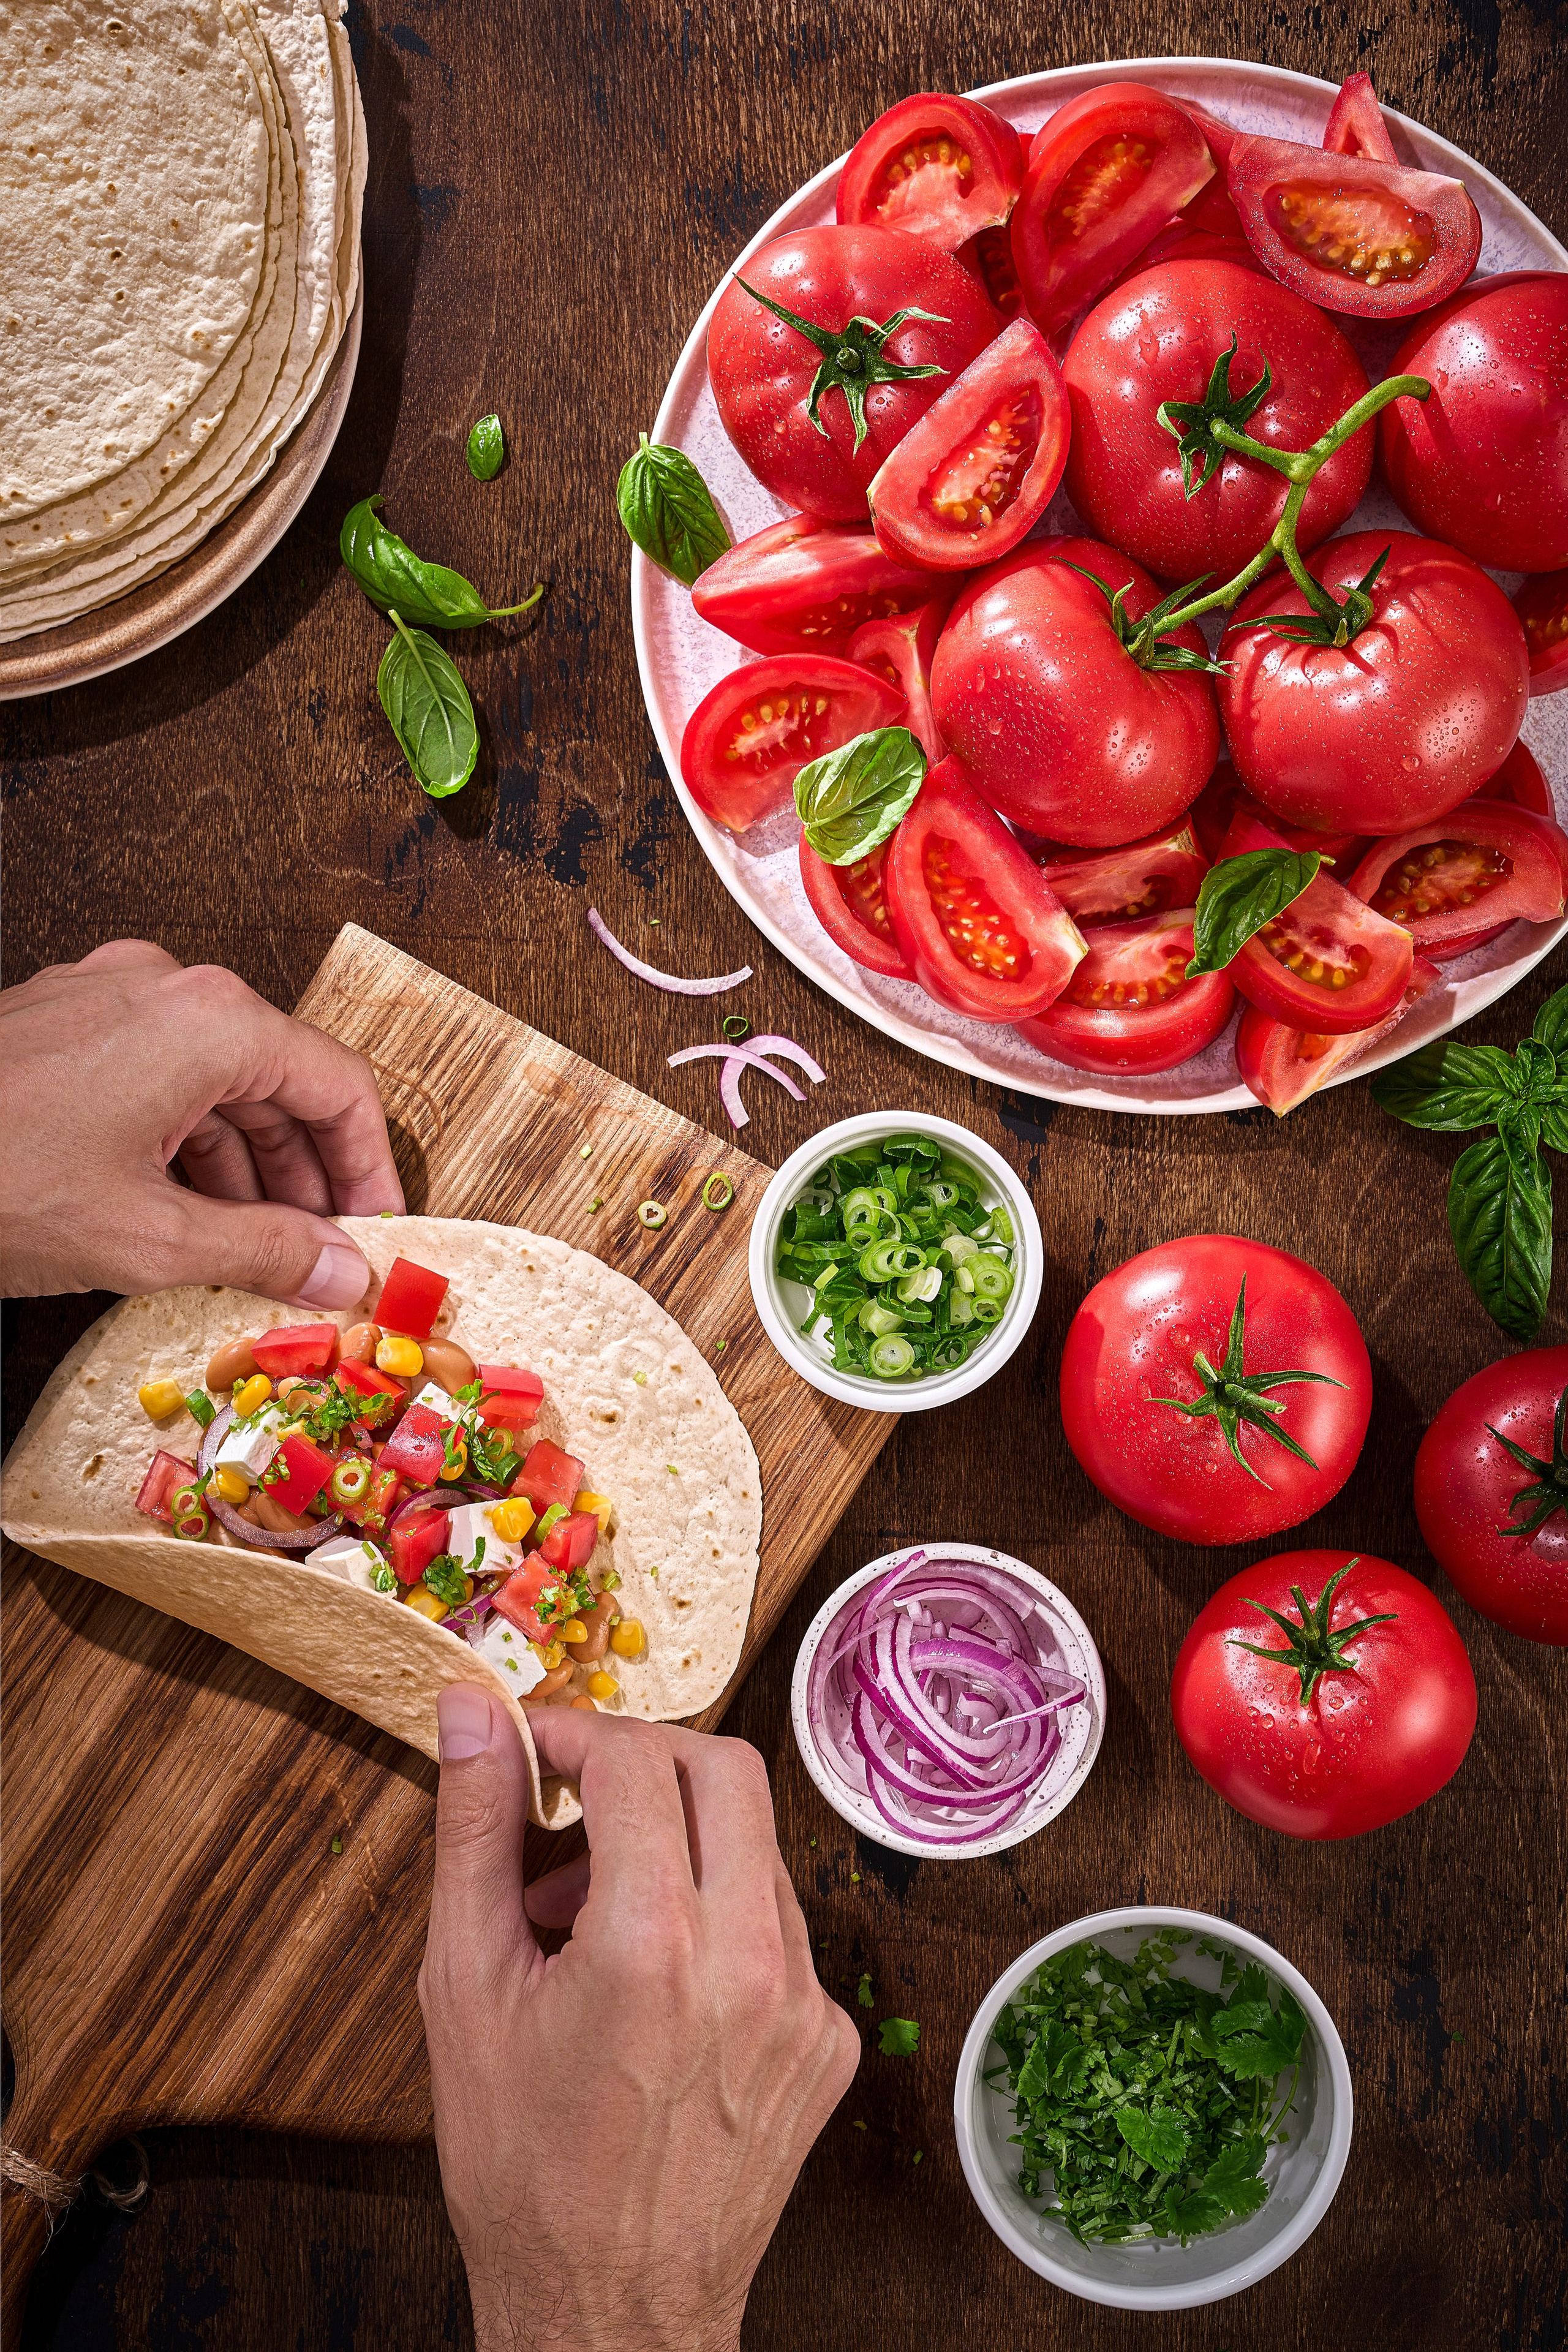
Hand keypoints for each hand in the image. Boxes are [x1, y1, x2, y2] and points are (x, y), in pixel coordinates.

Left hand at [0, 940, 402, 1306]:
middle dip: (307, 1174)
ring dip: (245, 1164)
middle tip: (321, 1253)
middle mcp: (167, 989)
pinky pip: (157, 1076)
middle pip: (280, 1078)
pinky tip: (180, 1211)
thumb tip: (342, 1271)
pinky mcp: (60, 1022)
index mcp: (210, 1020)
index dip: (370, 1169)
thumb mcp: (152, 1238)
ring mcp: (108, 999)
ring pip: (216, 1079)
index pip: (339, 1085)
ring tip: (252, 1247)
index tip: (377, 1232)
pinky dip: (185, 1141)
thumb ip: (266, 1251)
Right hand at [421, 1695, 858, 2351]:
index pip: (635, 1759)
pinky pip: (780, 1926)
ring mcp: (805, 2003)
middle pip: (725, 1769)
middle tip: (574, 1798)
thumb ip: (473, 1830)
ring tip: (588, 1909)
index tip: (533, 1751)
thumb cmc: (522, 2169)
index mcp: (652, 1946)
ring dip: (677, 1840)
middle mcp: (750, 1962)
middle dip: (642, 1759)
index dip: (573, 1732)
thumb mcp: (465, 1988)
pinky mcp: (828, 2039)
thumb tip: (473, 1713)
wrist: (608, 2312)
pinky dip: (715, 1916)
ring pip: (757, 1845)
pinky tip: (649, 1977)